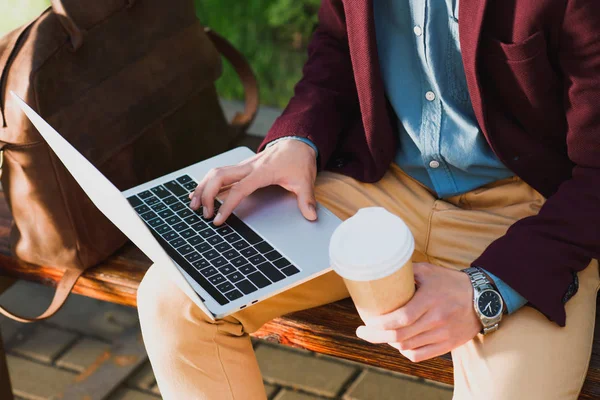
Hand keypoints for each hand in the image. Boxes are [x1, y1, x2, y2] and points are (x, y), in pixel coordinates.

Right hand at [189, 139, 317, 224]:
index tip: (217, 220)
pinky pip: (220, 173)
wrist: (297, 142)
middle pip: (219, 176)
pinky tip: (199, 193)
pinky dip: (207, 182)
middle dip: (207, 194)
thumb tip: (311, 216)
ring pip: (216, 172)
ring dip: (203, 187)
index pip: (238, 189)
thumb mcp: (305, 180)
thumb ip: (306, 199)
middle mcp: (248, 167)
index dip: (226, 205)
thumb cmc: (299, 161)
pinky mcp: (241, 167)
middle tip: (203, 213)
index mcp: (262, 172)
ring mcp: (243, 166)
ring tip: (194, 205)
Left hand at [355, 263, 480, 362]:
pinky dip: (405, 352)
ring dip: (389, 343)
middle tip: (362, 332)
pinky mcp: (448, 345)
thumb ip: (407, 272)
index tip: (366, 321)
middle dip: (376, 336)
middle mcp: (436, 320)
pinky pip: (420, 355)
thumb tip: (382, 271)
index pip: (401, 318)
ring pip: (408, 347)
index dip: (380, 324)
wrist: (483, 299)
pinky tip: (397, 345)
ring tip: (378, 335)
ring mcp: (442, 335)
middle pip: (400, 336)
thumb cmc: (451, 282)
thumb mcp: (429, 271)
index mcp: (430, 300)